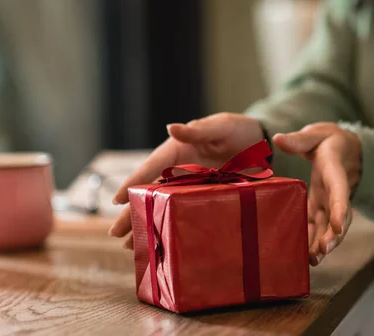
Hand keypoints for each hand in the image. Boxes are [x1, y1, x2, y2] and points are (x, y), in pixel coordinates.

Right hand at [109, 113, 263, 248]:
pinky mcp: (202, 196)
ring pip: (163, 206)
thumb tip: (171, 127)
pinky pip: (183, 211)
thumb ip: (197, 130)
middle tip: (115, 233)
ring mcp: (188, 185)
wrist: (258, 142)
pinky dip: (171, 225)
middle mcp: (177, 169)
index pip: (150, 167)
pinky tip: (162, 242)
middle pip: (150, 192)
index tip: (117, 201)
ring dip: (148, 224)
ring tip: (132, 246)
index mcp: (176, 150)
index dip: (133, 183)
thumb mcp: (219, 127)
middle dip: (132, 212)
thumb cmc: (235, 129)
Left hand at [273, 123, 360, 264]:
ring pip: (329, 226)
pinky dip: (313, 240)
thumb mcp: (316, 134)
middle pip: (338, 217)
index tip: (338, 226)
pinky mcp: (320, 208)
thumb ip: (299, 139)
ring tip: (314, 261)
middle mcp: (335, 192)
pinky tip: (304, 256)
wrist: (344, 149)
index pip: (340, 193)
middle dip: (332, 236)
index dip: (340, 210)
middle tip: (322, 252)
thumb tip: (278, 139)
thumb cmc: (328, 140)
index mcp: (334, 172)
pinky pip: (318, 226)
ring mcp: (329, 203)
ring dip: (323, 243)